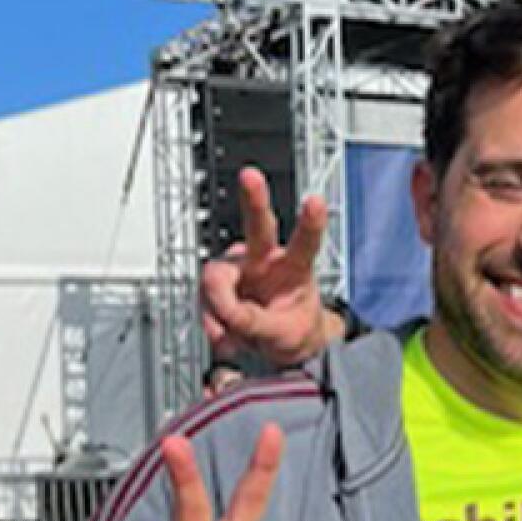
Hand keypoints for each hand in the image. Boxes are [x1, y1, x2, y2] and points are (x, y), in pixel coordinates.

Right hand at [200, 168, 337, 367]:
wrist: (279, 344)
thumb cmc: (291, 328)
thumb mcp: (284, 336)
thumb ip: (257, 323)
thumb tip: (229, 313)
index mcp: (294, 268)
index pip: (305, 242)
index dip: (311, 223)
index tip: (315, 202)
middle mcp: (264, 258)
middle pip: (258, 225)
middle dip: (254, 199)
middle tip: (250, 177)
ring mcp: (237, 268)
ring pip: (217, 279)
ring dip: (222, 311)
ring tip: (239, 335)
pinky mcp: (217, 283)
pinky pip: (205, 301)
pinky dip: (213, 324)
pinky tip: (227, 335)